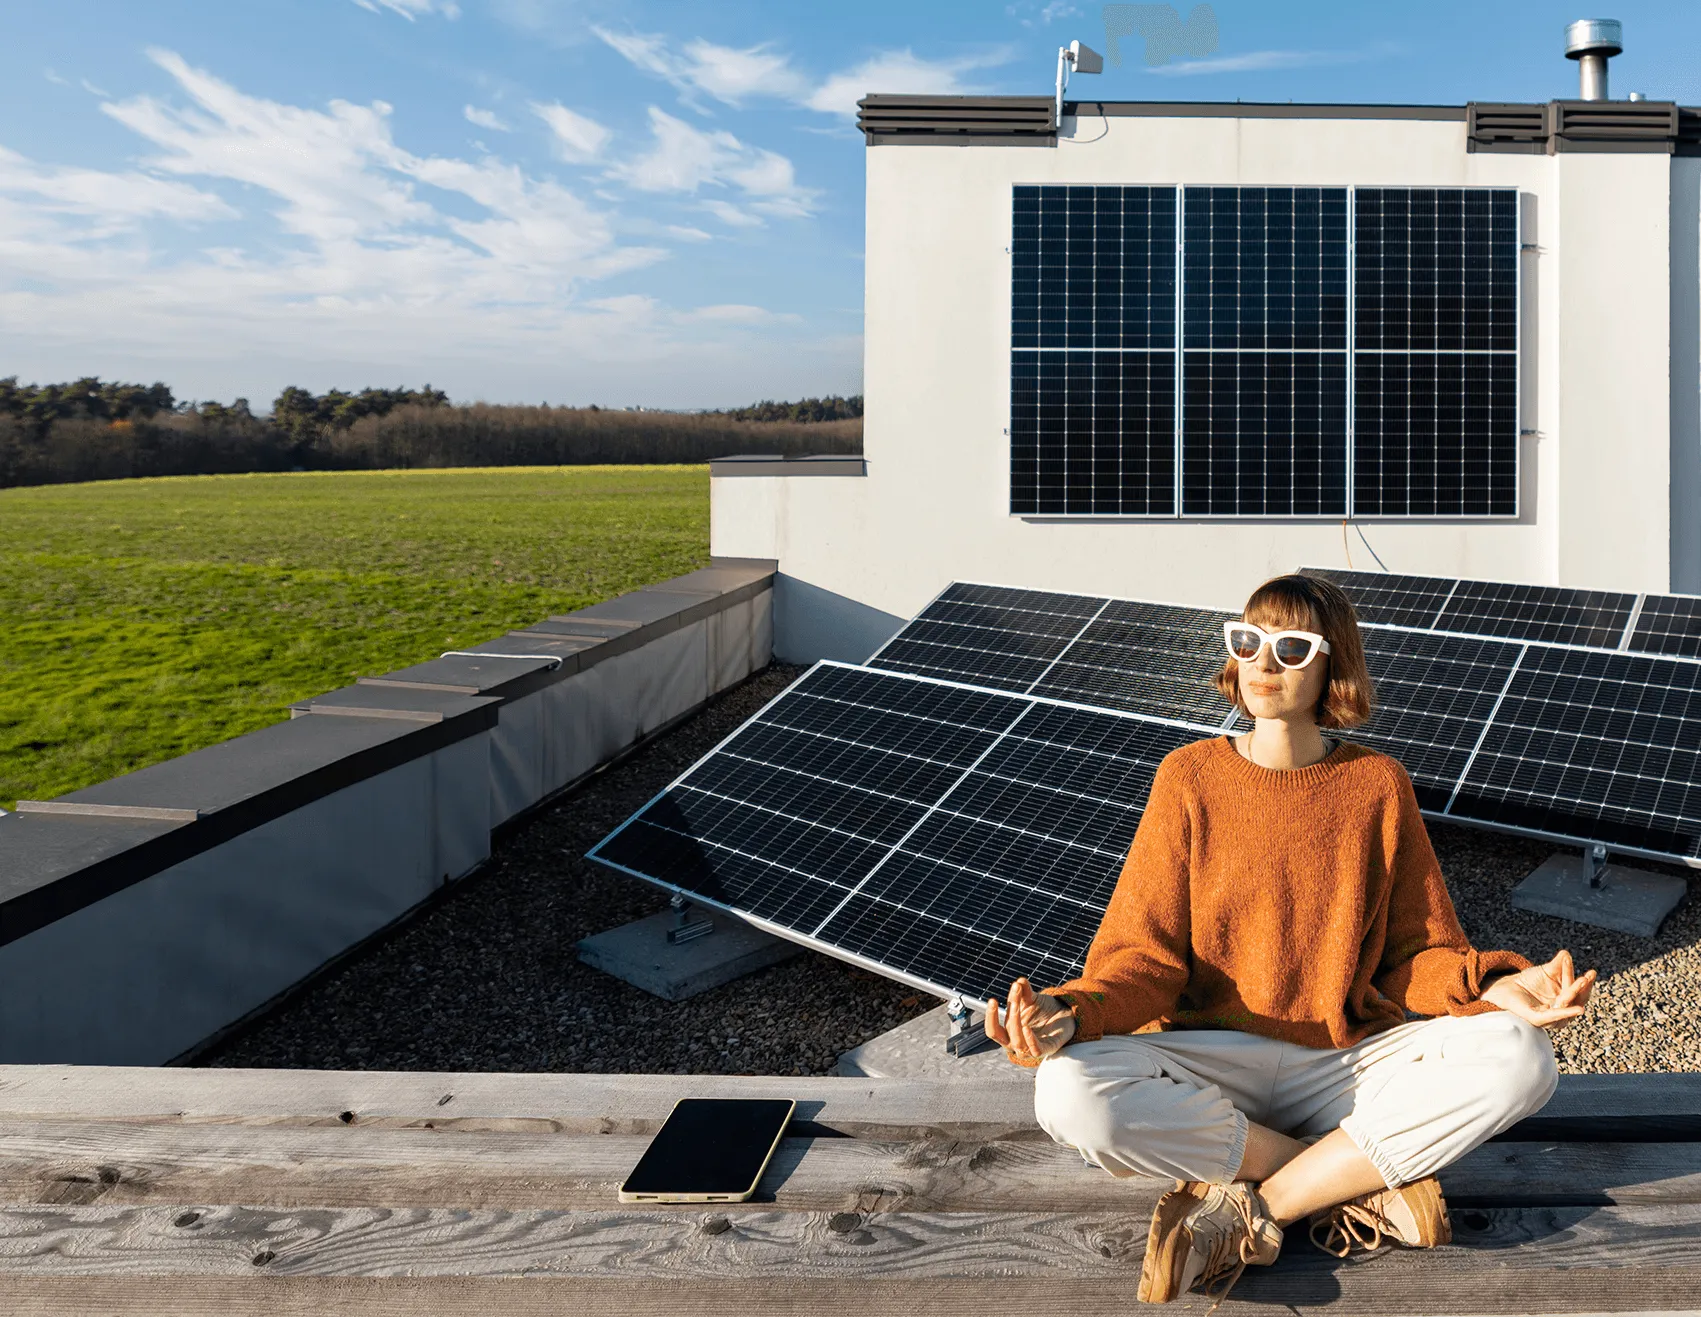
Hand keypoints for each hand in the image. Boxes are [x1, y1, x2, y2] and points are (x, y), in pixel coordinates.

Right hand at [985, 977, 1076, 1061]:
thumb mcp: (1031, 999)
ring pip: (1017, 1043)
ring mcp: (1030, 1048)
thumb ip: (1024, 991)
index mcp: (1008, 1033)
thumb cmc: (1043, 1010)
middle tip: (1014, 1001)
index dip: (991, 1017)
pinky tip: (1026, 1028)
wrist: (1064, 1016)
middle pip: (1003, 1036)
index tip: (993, 1000)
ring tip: (1018, 1007)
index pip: (993, 1030)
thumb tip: (1019, 981)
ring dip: (1016, 1025)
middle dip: (1007, 1017)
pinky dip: (1030, 1041)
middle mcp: (1016, 1043)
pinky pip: (1035, 1050)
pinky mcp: (1046, 1050)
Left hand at [1478, 950, 1596, 1030]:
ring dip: (1575, 993)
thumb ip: (1558, 964)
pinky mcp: (1538, 1019)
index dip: (1586, 982)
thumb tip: (1566, 953)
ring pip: (1566, 1005)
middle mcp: (1562, 1010)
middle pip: (1576, 999)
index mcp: (1566, 999)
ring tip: (1582, 981)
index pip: (1580, 991)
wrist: (1507, 988)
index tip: (1592, 972)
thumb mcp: (1547, 971)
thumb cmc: (1530, 981)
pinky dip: (1565, 1013)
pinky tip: (1578, 1009)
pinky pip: (1553, 1016)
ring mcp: (1551, 1016)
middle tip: (1588, 976)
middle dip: (1582, 987)